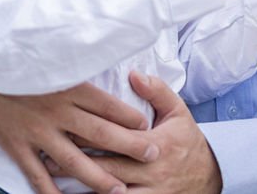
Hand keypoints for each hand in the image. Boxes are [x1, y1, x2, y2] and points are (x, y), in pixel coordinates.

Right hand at [0, 38, 152, 193]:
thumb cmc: (22, 66)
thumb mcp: (56, 62)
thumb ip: (82, 69)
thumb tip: (114, 70)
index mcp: (70, 87)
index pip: (108, 105)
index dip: (131, 117)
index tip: (150, 126)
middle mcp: (57, 111)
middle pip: (100, 133)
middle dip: (130, 146)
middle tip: (154, 155)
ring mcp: (36, 132)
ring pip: (74, 160)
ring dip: (98, 178)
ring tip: (119, 190)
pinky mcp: (16, 146)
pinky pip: (37, 174)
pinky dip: (50, 190)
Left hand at [46, 72, 221, 193]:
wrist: (209, 176)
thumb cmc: (187, 141)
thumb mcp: (178, 112)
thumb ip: (157, 91)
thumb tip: (134, 74)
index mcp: (159, 143)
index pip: (120, 138)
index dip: (91, 135)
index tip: (66, 128)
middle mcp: (152, 171)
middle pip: (108, 168)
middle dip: (76, 164)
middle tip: (48, 158)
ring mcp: (149, 193)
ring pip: (110, 193)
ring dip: (82, 190)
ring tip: (54, 183)